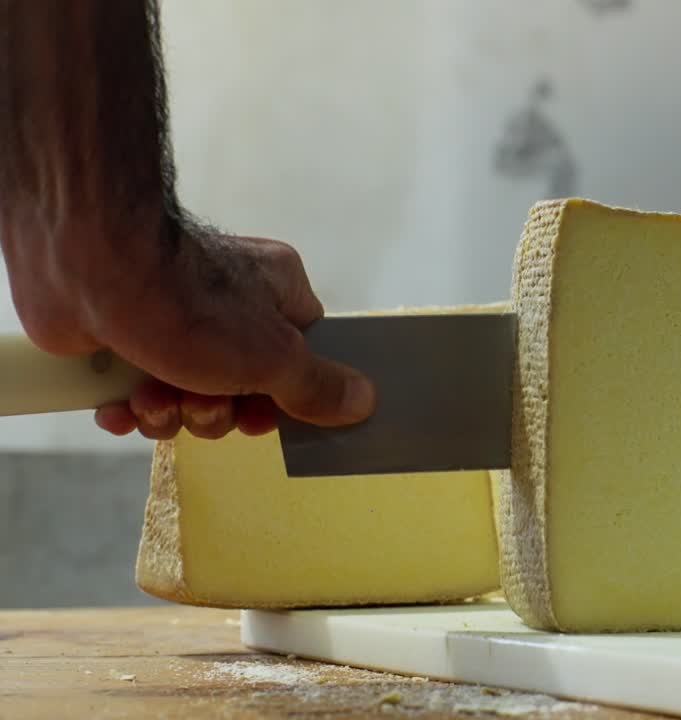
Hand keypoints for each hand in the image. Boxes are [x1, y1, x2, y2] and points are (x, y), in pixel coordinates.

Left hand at [5, 218, 375, 439]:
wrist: (83, 267)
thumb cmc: (189, 302)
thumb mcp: (273, 357)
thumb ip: (318, 386)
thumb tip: (365, 402)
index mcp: (276, 293)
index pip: (303, 357)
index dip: (286, 397)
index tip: (266, 414)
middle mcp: (228, 305)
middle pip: (243, 390)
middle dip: (217, 412)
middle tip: (201, 402)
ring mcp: (171, 323)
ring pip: (188, 399)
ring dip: (170, 413)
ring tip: (153, 397)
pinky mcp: (122, 341)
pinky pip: (138, 396)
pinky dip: (130, 408)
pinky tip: (121, 403)